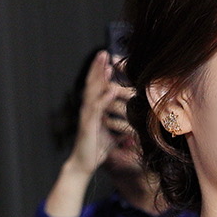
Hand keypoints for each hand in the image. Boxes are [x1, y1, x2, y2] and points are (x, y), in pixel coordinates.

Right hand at [66, 51, 134, 176]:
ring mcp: (87, 116)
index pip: (96, 86)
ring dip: (100, 78)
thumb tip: (132, 126)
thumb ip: (118, 126)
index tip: (108, 58)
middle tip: (104, 52)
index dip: (101, 72)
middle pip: (92, 83)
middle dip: (98, 67)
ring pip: (93, 92)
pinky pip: (97, 109)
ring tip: (107, 64)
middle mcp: (88, 109)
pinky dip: (104, 98)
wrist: (84, 164)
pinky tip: (111, 89)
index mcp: (93, 108)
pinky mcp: (89, 125)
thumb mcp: (111, 135)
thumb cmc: (96, 149)